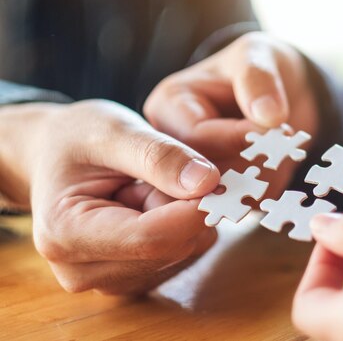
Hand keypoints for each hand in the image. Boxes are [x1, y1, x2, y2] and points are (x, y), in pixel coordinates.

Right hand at [0, 100, 220, 294]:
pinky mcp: (132, 278)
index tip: (222, 179)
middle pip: (171, 248)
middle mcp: (82, 271)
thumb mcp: (114, 130)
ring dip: (183, 214)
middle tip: (171, 170)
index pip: (152, 239)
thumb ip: (159, 156)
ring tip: (150, 184)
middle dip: (186, 207)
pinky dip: (182, 225)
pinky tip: (154, 201)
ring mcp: (109, 279)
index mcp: (65, 234)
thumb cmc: (77, 138)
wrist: (53, 155)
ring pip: (183, 252)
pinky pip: (183, 253)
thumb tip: (208, 183)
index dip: (195, 210)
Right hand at [144, 32, 318, 198]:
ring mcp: (195, 175)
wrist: (284, 92)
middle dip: (246, 166)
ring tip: (283, 163)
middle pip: (200, 175)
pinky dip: (262, 199)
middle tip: (283, 152)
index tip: (274, 131)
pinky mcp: (220, 195)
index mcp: (170, 106)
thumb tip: (268, 116)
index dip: (235, 138)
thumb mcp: (258, 54)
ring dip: (255, 186)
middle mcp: (174, 145)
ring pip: (219, 197)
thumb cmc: (260, 65)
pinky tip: (281, 186)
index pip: (194, 136)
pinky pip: (237, 208)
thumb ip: (257, 78)